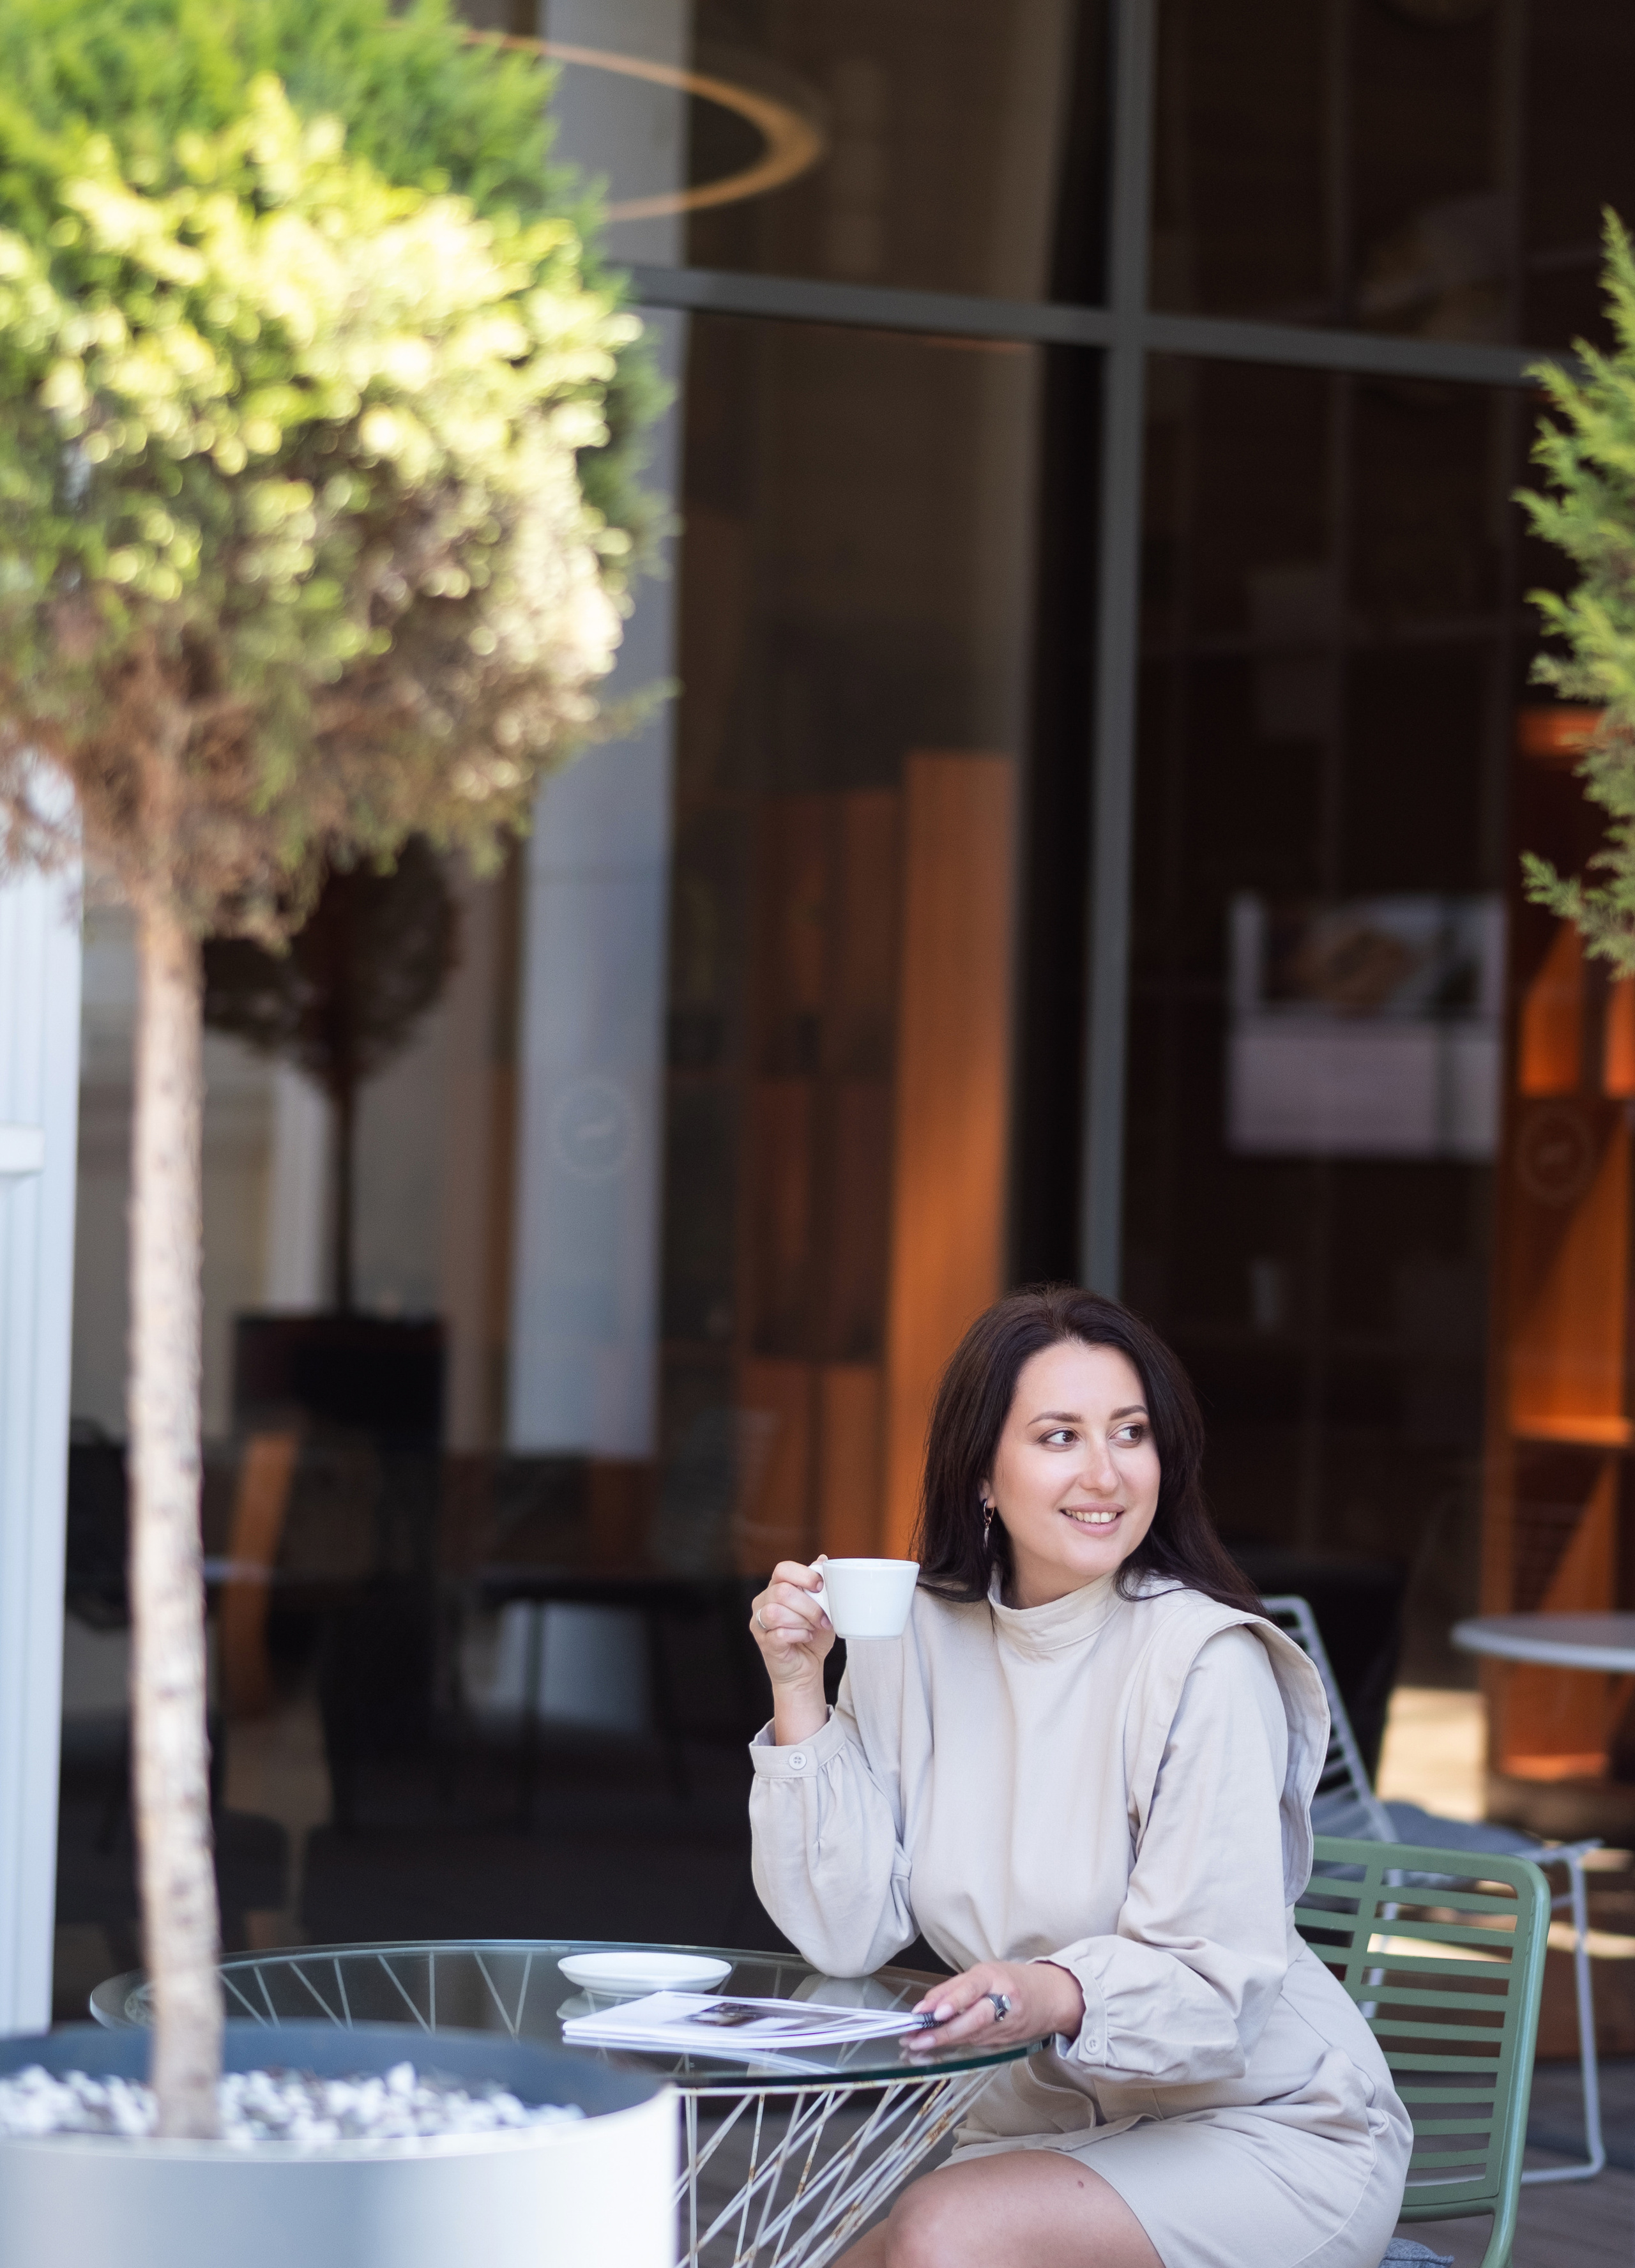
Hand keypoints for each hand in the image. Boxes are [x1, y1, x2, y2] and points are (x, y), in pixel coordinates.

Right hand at [749, 1559, 834, 1744]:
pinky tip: (804, 1638)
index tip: (821, 1587)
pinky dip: (797, 1635)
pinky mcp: (763, 1642)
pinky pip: (779, 1633)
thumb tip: (822, 1559)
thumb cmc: (812, 1635)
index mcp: (776, 1587)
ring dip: (801, 1621)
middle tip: (822, 1618)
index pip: (782, 1569)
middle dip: (808, 1606)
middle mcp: (763, 1602)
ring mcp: (760, 1622)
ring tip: (811, 1629)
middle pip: (781, 1592)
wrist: (806, 1667)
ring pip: (776, 1612)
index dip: (803, 1575)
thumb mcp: (822, 1608)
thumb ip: (819, 1586)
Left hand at [901, 1959, 1083, 2055]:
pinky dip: (956, 2044)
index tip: (935, 2012)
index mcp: (996, 1977)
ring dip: (943, 2041)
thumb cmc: (1014, 1980)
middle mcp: (1002, 2002)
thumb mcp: (985, 1972)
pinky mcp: (1005, 2041)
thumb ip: (955, 1987)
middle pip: (972, 2019)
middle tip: (917, 2038)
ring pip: (971, 2035)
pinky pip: (976, 2042)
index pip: (973, 1987)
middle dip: (943, 2032)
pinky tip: (937, 2046)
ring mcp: (1005, 2025)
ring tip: (917, 2043)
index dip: (954, 2000)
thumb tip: (925, 2004)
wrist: (1053, 1999)